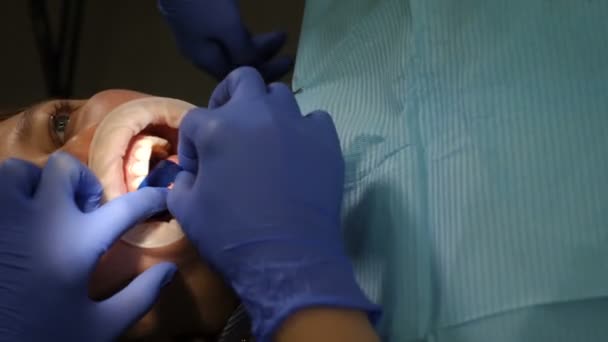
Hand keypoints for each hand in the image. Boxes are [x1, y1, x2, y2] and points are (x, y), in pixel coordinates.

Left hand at [0, 153, 176, 340]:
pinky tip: (18, 227)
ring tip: (42, 212)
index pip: (126, 208)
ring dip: (37, 185)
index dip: (151, 199)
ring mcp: (2, 220)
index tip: (162, 196)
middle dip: (81, 183)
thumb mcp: (100, 329)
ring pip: (18, 171)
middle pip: (65, 169)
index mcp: (77, 242)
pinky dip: (10, 199)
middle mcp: (40, 219)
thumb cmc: (44, 339)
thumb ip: (139, 296)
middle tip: (84, 212)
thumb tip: (170, 271)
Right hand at [158, 0, 292, 81]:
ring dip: (257, 44)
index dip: (267, 72)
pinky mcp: (200, 22)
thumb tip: (257, 72)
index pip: (241, 77)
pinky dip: (244, 37)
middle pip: (238, 63)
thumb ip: (244, 53)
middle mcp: (202, 54)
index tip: (290, 60)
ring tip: (279, 34)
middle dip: (265, 55)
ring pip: (233, 49)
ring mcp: (200, 38)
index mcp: (207, 61)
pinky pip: (227, 37)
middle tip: (285, 40)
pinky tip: (253, 31)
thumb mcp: (228, 29)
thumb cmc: (204, 3)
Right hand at [169, 67, 379, 341]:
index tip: (198, 170)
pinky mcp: (326, 140)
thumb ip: (182, 182)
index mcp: (217, 128)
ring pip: (280, 95)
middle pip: (243, 79)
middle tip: (229, 126)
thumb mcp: (187, 211)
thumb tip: (191, 175)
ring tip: (265, 139)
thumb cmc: (231, 237)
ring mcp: (296, 124)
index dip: (191, 145)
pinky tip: (299, 152)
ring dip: (267, 111)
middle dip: (230, 97)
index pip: (194, 119)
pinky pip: (315, 119)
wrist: (287, 260)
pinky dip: (304, 129)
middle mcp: (257, 114)